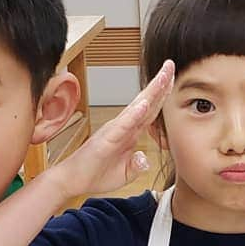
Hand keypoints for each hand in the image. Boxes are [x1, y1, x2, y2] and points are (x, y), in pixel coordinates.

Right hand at [53, 60, 173, 199]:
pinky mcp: (106, 139)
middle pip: (146, 102)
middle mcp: (123, 126)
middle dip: (160, 84)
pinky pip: (122, 126)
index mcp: (129, 132)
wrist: (72, 181)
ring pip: (136, 108)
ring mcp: (114, 130)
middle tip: (170, 64)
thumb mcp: (125, 173)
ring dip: (150, 92)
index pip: (150, 111)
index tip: (172, 78)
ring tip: (162, 77)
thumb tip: (144, 158)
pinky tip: (143, 105)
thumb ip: (137, 165)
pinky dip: (133, 115)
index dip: (162, 95)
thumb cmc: (95, 174)